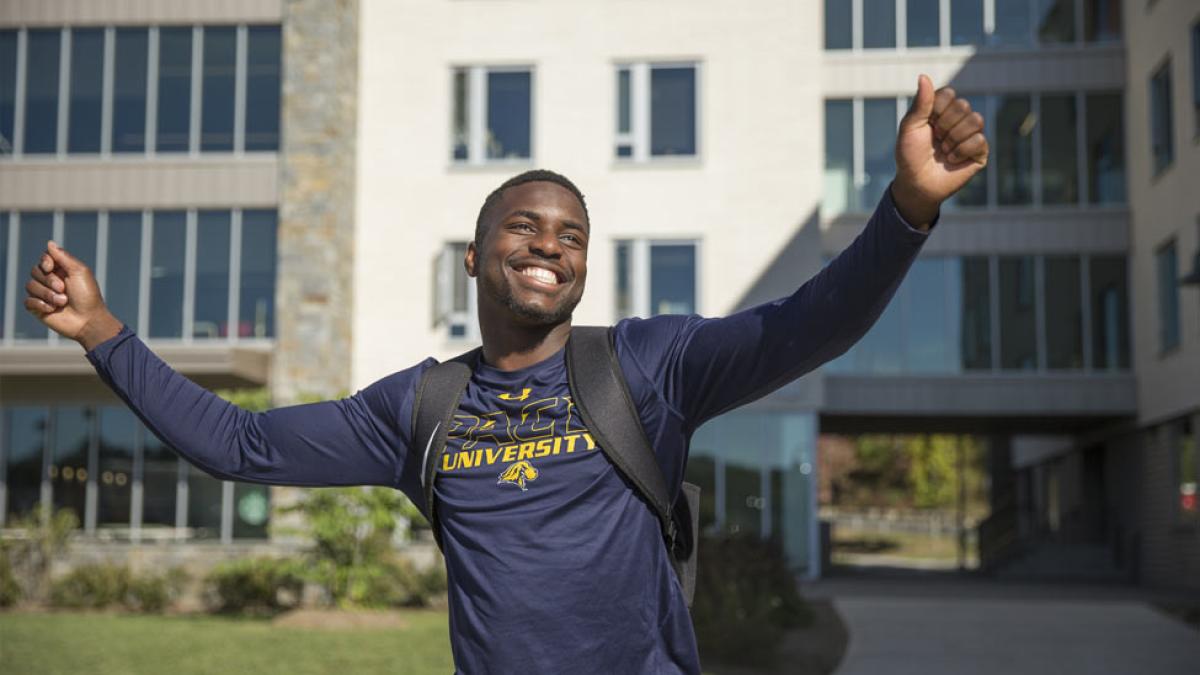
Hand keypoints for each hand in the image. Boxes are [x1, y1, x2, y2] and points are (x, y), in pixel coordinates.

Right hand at [24, 240, 121, 349]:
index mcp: (62, 271)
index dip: (45, 261)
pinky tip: (52, 310)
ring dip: (47, 294)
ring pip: (30, 286)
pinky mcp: (38, 308)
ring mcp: (43, 295)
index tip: (51, 267)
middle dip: (49, 280)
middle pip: (35, 271)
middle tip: (64, 289)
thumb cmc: (88, 295)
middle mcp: (51, 281)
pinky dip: (40, 305)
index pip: (44, 259)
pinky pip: (27, 301)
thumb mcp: (79, 272)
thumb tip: (49, 243)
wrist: (88, 320)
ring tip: (63, 302)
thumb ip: (64, 257)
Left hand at [891, 74, 988, 226]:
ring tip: (944, 150)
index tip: (926, 125)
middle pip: (964, 106)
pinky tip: (952, 160)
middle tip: (935, 140)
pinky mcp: (980, 151)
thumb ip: (921, 103)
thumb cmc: (910, 155)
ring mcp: (971, 134)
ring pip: (976, 120)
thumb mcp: (910, 127)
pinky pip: (979, 140)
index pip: (949, 94)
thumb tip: (923, 76)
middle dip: (945, 126)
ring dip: (954, 138)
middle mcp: (959, 118)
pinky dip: (961, 151)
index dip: (936, 110)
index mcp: (942, 109)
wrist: (916, 183)